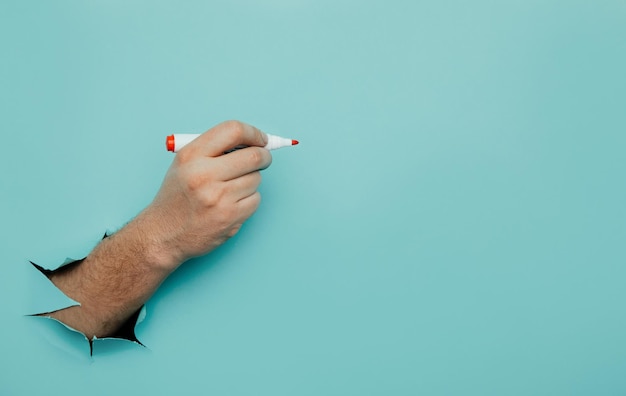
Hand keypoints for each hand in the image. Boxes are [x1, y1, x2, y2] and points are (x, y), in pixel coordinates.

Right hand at [139, 120, 272, 270]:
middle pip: (253, 156)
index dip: (253, 133)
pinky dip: (249, 200)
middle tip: (263, 159)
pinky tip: (232, 204)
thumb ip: (214, 149)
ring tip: (232, 188)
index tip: (261, 139)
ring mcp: (218, 198)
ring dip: (251, 181)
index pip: (233, 130)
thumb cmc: (177, 197)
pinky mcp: (229, 217)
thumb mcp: (184, 164)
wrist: (163, 234)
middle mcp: (203, 175)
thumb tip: (254, 142)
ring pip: (256, 179)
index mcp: (191, 156)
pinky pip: (255, 199)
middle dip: (263, 156)